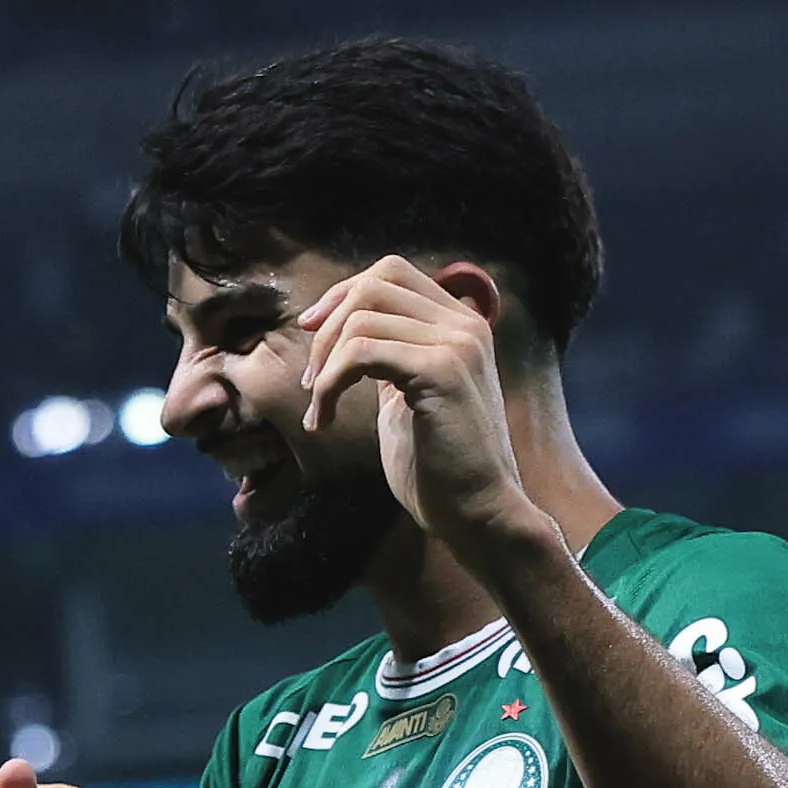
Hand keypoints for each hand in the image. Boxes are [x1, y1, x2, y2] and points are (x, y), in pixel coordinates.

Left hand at [295, 256, 549, 564]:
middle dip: (329, 325)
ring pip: (363, 317)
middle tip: (310, 379)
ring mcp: (458, 344)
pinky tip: (322, 419)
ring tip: (317, 408)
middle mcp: (465, 324)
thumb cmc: (439, 468)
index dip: (342, 294)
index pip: (392, 273)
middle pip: (377, 280)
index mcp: (460, 324)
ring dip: (324, 365)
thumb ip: (388, 358)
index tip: (312, 333)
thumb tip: (341, 334)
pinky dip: (330, 383)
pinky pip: (362, 352)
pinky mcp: (442, 371)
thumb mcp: (406, 397)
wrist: (477, 514)